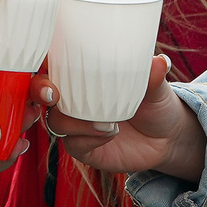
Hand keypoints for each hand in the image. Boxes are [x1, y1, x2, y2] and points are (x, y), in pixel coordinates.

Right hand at [42, 54, 206, 178]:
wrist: (167, 138)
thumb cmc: (155, 102)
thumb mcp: (156, 88)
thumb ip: (153, 76)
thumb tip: (160, 62)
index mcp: (83, 75)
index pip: (52, 62)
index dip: (41, 60)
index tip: (44, 60)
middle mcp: (73, 98)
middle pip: (39, 92)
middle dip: (39, 90)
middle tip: (53, 94)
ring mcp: (76, 124)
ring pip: (55, 120)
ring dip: (74, 121)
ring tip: (107, 122)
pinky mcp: (83, 147)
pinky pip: (72, 144)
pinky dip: (88, 138)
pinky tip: (109, 134)